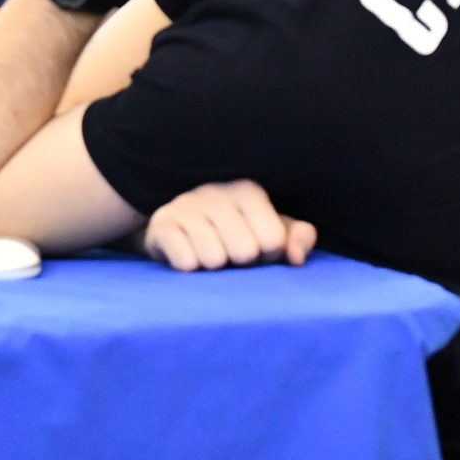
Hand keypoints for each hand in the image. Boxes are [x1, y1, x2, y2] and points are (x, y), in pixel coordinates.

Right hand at [144, 179, 315, 271]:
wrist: (180, 231)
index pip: (273, 240)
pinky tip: (189, 258)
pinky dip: (190, 268)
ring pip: (213, 258)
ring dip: (214, 268)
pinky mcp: (162, 224)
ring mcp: (185, 205)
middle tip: (231, 257)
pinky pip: (185, 261)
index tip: (259, 251)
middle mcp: (215, 191)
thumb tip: (295, 257)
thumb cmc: (237, 233)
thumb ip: (297, 239)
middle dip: (241, 264)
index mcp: (247, 190)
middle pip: (244, 251)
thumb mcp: (271, 234)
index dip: (269, 256)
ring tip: (210, 257)